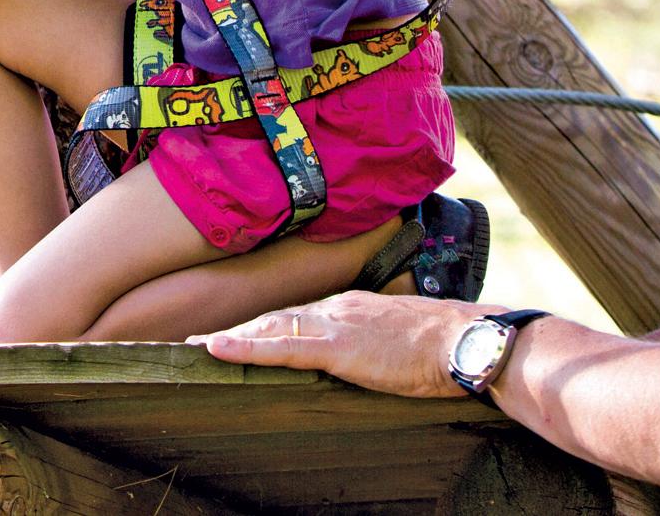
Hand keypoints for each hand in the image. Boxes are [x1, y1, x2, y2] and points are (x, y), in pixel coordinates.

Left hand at [191, 293, 491, 399]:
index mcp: (350, 307)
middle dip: (238, 327)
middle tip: (197, 338)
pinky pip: (282, 348)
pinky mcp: (337, 347)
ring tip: (194, 345)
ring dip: (232, 337)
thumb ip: (374, 339)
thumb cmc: (442, 345)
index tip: (237, 330)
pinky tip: (217, 348)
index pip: (297, 314)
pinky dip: (246, 346)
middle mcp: (335, 308)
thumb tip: (365, 353)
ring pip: (271, 328)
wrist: (464, 340)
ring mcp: (334, 325)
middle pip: (276, 317)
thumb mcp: (400, 335)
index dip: (264, 323)